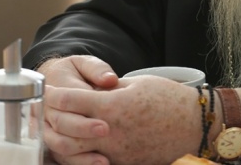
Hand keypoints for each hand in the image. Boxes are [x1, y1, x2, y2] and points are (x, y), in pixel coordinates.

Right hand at [40, 56, 118, 164]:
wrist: (54, 82)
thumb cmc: (74, 73)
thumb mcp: (84, 63)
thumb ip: (97, 69)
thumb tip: (110, 79)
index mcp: (55, 90)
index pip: (67, 102)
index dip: (86, 110)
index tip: (106, 117)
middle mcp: (48, 112)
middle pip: (62, 125)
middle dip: (84, 130)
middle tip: (106, 131)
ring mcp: (48, 130)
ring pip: (59, 145)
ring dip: (80, 155)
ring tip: (103, 160)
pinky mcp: (52, 143)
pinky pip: (61, 158)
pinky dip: (77, 163)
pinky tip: (96, 164)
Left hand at [44, 75, 204, 164]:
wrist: (193, 125)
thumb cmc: (169, 98)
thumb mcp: (138, 83)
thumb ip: (110, 90)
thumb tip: (93, 91)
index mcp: (113, 106)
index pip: (72, 100)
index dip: (56, 94)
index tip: (48, 89)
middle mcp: (111, 132)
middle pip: (68, 129)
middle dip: (54, 117)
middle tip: (48, 109)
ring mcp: (116, 153)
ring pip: (77, 151)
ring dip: (66, 139)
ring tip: (62, 128)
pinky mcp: (124, 164)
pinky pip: (97, 160)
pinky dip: (86, 153)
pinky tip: (85, 143)